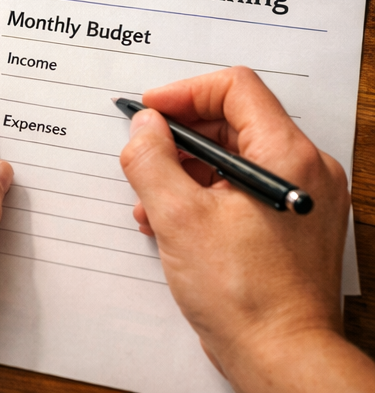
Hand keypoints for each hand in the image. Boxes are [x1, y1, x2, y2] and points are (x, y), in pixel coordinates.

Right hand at [119, 66, 374, 391]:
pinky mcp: (291, 223)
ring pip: (234, 155)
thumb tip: (144, 126)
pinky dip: (205, 192)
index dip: (186, 93)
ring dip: (186, 168)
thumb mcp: (176, 216)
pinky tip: (172, 220)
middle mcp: (304, 169)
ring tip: (152, 199)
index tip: (152, 111)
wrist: (282, 360)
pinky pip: (243, 186)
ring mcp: (300, 198)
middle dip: (180, 136)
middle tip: (145, 153)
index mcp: (287, 156)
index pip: (236, 88)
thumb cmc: (244, 297)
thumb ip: (151, 158)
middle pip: (233, 121)